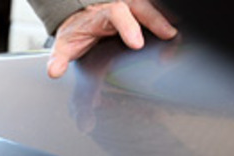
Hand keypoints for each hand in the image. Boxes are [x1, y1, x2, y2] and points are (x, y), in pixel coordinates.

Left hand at [48, 0, 176, 77]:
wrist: (79, 18)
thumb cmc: (76, 31)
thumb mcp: (65, 45)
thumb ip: (59, 59)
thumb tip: (54, 72)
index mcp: (102, 14)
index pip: (117, 14)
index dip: (128, 27)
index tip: (137, 43)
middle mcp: (119, 6)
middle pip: (141, 7)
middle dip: (156, 20)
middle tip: (170, 34)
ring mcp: (131, 7)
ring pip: (151, 6)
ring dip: (165, 16)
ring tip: (178, 31)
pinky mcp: (139, 12)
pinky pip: (155, 10)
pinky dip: (167, 16)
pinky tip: (180, 26)